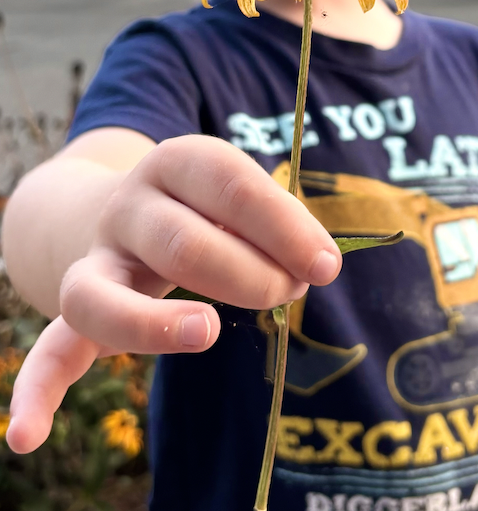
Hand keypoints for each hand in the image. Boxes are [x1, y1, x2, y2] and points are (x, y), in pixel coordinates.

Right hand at [7, 134, 341, 452]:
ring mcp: (99, 256)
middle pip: (180, 244)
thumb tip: (317, 265)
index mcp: (180, 162)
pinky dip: (38, 390)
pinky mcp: (82, 302)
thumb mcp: (245, 195)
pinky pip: (52, 346)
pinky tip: (29, 436)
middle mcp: (131, 205)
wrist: (141, 201)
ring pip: (101, 295)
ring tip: (209, 332)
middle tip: (291, 291)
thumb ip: (281, 223)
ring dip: (156, 324)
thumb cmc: (214, 203)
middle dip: (248, 276)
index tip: (326, 265)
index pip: (232, 186)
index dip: (284, 228)